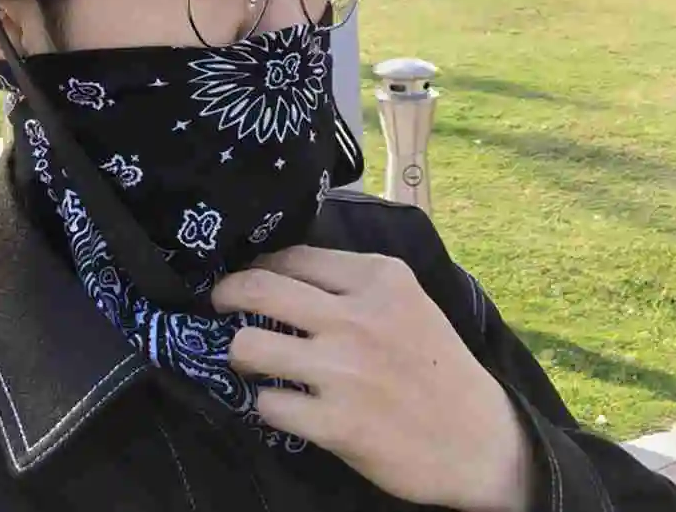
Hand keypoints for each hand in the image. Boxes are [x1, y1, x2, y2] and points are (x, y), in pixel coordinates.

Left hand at [211, 247, 532, 511]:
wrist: (481, 440)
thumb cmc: (436, 363)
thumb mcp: (404, 301)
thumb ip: (351, 282)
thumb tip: (282, 269)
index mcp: (377, 278)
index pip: (292, 258)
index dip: (258, 265)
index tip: (246, 276)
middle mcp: (356, 316)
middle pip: (258, 289)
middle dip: (226, 293)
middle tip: (218, 301)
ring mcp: (344, 371)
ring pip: (250, 346)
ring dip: (238, 353)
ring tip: (245, 358)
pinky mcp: (337, 423)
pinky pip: (269, 404)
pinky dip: (267, 404)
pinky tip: (280, 403)